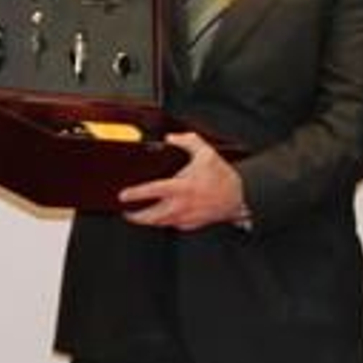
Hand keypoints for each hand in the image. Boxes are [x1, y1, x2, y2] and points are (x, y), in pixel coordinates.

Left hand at [118, 131, 249, 229]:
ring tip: (138, 215)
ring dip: (147, 220)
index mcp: (181, 187)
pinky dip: (163, 221)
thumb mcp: (205, 152)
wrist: (239, 196)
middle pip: (150, 217)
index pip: (151, 191)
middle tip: (125, 212)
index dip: (135, 194)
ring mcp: (185, 217)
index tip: (123, 196)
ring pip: (159, 223)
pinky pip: (171, 225)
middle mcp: (180, 205)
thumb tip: (171, 137)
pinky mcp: (190, 225)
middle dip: (134, 216)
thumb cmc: (221, 177)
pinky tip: (159, 215)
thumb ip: (186, 141)